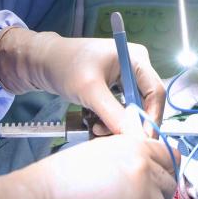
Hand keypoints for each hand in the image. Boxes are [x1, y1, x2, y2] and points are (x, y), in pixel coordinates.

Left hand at [0, 29, 165, 134]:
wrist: (42, 62)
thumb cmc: (66, 65)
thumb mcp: (90, 90)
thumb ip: (113, 114)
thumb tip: (134, 137)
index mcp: (137, 59)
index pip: (155, 92)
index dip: (151, 117)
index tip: (143, 140)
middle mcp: (135, 68)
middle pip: (145, 103)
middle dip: (130, 123)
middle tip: (116, 140)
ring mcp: (125, 79)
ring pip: (132, 110)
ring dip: (117, 125)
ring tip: (96, 130)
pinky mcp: (114, 90)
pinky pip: (120, 111)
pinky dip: (109, 121)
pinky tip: (94, 124)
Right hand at [24, 133, 177, 198]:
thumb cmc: (58, 180)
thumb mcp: (98, 152)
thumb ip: (126, 155)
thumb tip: (142, 165)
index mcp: (134, 147)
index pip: (170, 156)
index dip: (164, 170)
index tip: (156, 181)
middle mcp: (144, 168)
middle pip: (169, 184)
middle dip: (156, 195)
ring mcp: (144, 197)